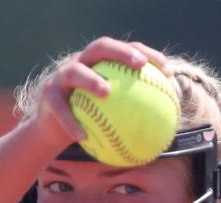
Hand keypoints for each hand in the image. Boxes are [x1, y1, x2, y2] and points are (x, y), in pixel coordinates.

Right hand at [27, 37, 174, 147]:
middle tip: (139, 65)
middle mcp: (81, 63)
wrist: (55, 131)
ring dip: (91, 80)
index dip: (149, 55)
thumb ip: (139, 116)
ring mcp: (62, 76)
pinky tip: (82, 136)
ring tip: (106, 92)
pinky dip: (71, 122)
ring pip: (76, 71)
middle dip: (121, 52)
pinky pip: (61, 109)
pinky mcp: (48, 95)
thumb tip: (171, 130)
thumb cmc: (92, 122)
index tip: (168, 71)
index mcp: (101, 64)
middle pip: (101, 48)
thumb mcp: (116, 118)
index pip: (127, 50)